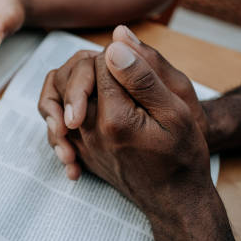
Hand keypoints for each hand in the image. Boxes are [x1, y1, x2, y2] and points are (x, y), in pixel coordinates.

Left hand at [70, 45, 212, 212]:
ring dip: (79, 80)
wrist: (174, 199)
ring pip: (61, 93)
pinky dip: (68, 104)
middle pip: (75, 75)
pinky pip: (58, 118)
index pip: (102, 63)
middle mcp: (89, 130)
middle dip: (97, 65)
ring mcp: (80, 142)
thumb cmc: (182, 155)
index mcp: (115, 117)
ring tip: (102, 81)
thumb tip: (115, 42)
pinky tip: (88, 105)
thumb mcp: (176, 111)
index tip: (139, 67)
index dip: (120, 56)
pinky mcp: (78, 149)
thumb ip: (144, 76)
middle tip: (121, 71)